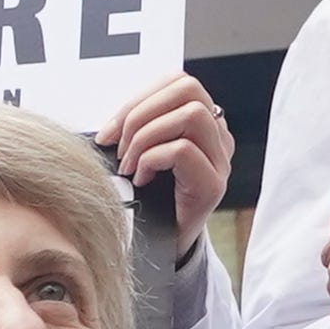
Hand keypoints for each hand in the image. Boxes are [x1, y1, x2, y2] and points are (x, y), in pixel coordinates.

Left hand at [98, 72, 234, 233]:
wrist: (162, 246)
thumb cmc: (149, 199)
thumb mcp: (140, 155)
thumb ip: (136, 130)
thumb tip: (109, 127)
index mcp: (200, 122)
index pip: (177, 81)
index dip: (139, 98)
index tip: (110, 130)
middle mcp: (217, 136)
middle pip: (188, 88)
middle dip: (141, 112)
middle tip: (118, 146)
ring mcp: (220, 160)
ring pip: (191, 115)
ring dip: (147, 136)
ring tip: (129, 165)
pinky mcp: (213, 185)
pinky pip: (183, 150)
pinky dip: (152, 160)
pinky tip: (140, 179)